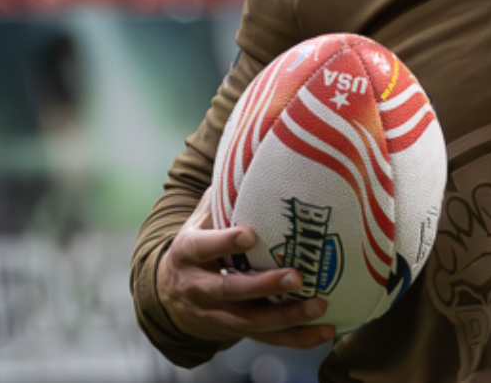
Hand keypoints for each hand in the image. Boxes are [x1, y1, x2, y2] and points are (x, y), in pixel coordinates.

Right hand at [156, 199, 335, 349]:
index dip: (224, 243)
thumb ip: (220, 195)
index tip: (250, 234)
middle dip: (263, 286)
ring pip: (248, 322)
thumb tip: (250, 152)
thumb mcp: (198, 220)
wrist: (167, 295)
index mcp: (186, 253)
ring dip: (285, 317)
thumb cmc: (196, 245)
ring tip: (318, 306)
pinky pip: (264, 339)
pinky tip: (323, 332)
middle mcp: (197, 288)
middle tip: (296, 275)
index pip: (202, 247)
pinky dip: (294, 338)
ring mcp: (213, 315)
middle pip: (229, 290)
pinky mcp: (232, 331)